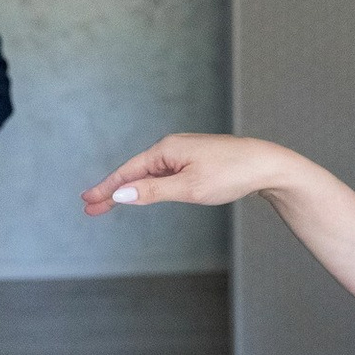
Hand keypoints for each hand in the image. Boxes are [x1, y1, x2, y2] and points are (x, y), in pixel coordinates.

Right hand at [82, 134, 295, 215]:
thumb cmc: (231, 174)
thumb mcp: (189, 188)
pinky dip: (148, 185)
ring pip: (149, 173)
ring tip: (108, 203)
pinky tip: (143, 192)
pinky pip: (164, 173)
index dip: (106, 188)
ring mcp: (185, 152)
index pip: (128, 172)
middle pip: (135, 171)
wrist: (267, 165)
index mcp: (167, 149)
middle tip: (90, 208)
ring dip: (129, 188)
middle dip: (112, 190)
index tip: (87, 202)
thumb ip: (153, 191)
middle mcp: (173, 146)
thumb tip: (122, 193)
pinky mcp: (196, 160)